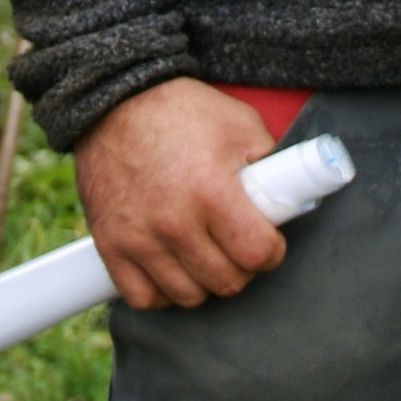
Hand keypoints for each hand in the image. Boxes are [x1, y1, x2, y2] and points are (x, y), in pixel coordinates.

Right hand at [73, 78, 288, 309]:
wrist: (114, 102)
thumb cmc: (181, 112)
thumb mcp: (239, 124)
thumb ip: (268, 163)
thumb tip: (290, 196)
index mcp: (211, 191)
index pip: (257, 253)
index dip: (272, 250)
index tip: (268, 241)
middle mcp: (174, 222)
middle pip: (227, 281)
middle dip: (241, 266)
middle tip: (237, 245)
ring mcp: (139, 237)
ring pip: (189, 296)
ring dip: (204, 280)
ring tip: (206, 253)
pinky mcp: (110, 244)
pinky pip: (144, 298)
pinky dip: (162, 290)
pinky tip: (173, 267)